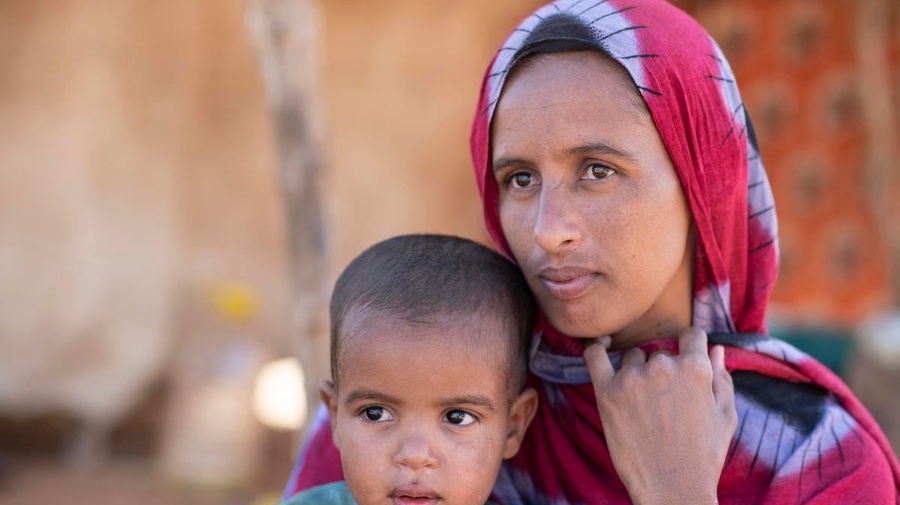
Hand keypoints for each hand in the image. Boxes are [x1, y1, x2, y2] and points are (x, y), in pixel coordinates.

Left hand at [583, 327, 735, 504]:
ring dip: (638, 371)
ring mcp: (632, 378)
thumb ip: (722, 377)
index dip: (691, 345)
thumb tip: (717, 348)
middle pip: (660, 354)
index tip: (686, 356)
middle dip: (665, 372)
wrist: (672, 489)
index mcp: (696, 368)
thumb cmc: (704, 456)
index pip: (692, 336)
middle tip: (666, 405)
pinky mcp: (607, 392)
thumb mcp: (725, 416)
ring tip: (645, 406)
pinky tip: (602, 345)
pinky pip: (594, 355)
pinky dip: (597, 346)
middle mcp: (663, 367)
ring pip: (633, 358)